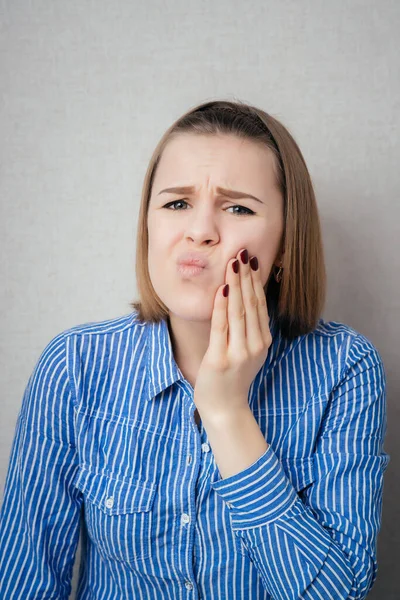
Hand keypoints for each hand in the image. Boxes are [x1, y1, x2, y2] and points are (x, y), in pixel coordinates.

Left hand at [193, 248, 272, 420]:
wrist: (225, 409)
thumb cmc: (232, 378)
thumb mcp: (246, 351)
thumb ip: (247, 329)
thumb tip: (242, 299)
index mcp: (262, 341)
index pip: (259, 305)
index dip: (255, 282)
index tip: (251, 261)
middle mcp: (255, 345)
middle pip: (250, 304)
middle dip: (246, 277)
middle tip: (242, 253)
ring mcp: (239, 353)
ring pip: (238, 312)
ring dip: (235, 285)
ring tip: (233, 264)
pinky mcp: (221, 359)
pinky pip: (221, 327)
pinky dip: (221, 307)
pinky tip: (221, 290)